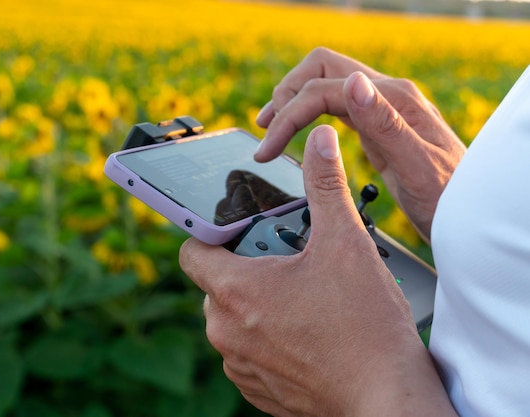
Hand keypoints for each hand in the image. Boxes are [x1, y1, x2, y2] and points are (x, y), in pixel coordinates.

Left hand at [180, 126, 456, 416]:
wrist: (387, 399)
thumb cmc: (366, 326)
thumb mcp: (345, 244)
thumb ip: (325, 186)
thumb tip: (320, 141)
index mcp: (234, 291)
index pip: (193, 249)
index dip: (212, 234)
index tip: (238, 231)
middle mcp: (224, 331)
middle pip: (217, 282)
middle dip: (246, 267)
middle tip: (289, 262)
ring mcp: (238, 364)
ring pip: (232, 317)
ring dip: (257, 304)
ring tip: (302, 298)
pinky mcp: (255, 389)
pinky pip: (247, 351)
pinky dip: (267, 338)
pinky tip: (305, 332)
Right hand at [255, 48, 465, 239]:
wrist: (469, 215)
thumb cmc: (450, 199)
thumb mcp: (417, 167)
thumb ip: (385, 122)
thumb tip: (353, 82)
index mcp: (393, 100)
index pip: (324, 88)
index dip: (289, 114)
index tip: (268, 147)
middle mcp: (386, 96)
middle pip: (320, 69)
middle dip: (285, 96)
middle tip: (265, 130)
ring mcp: (381, 108)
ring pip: (324, 84)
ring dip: (293, 101)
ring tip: (270, 128)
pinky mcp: (378, 125)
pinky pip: (335, 106)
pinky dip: (309, 114)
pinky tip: (299, 132)